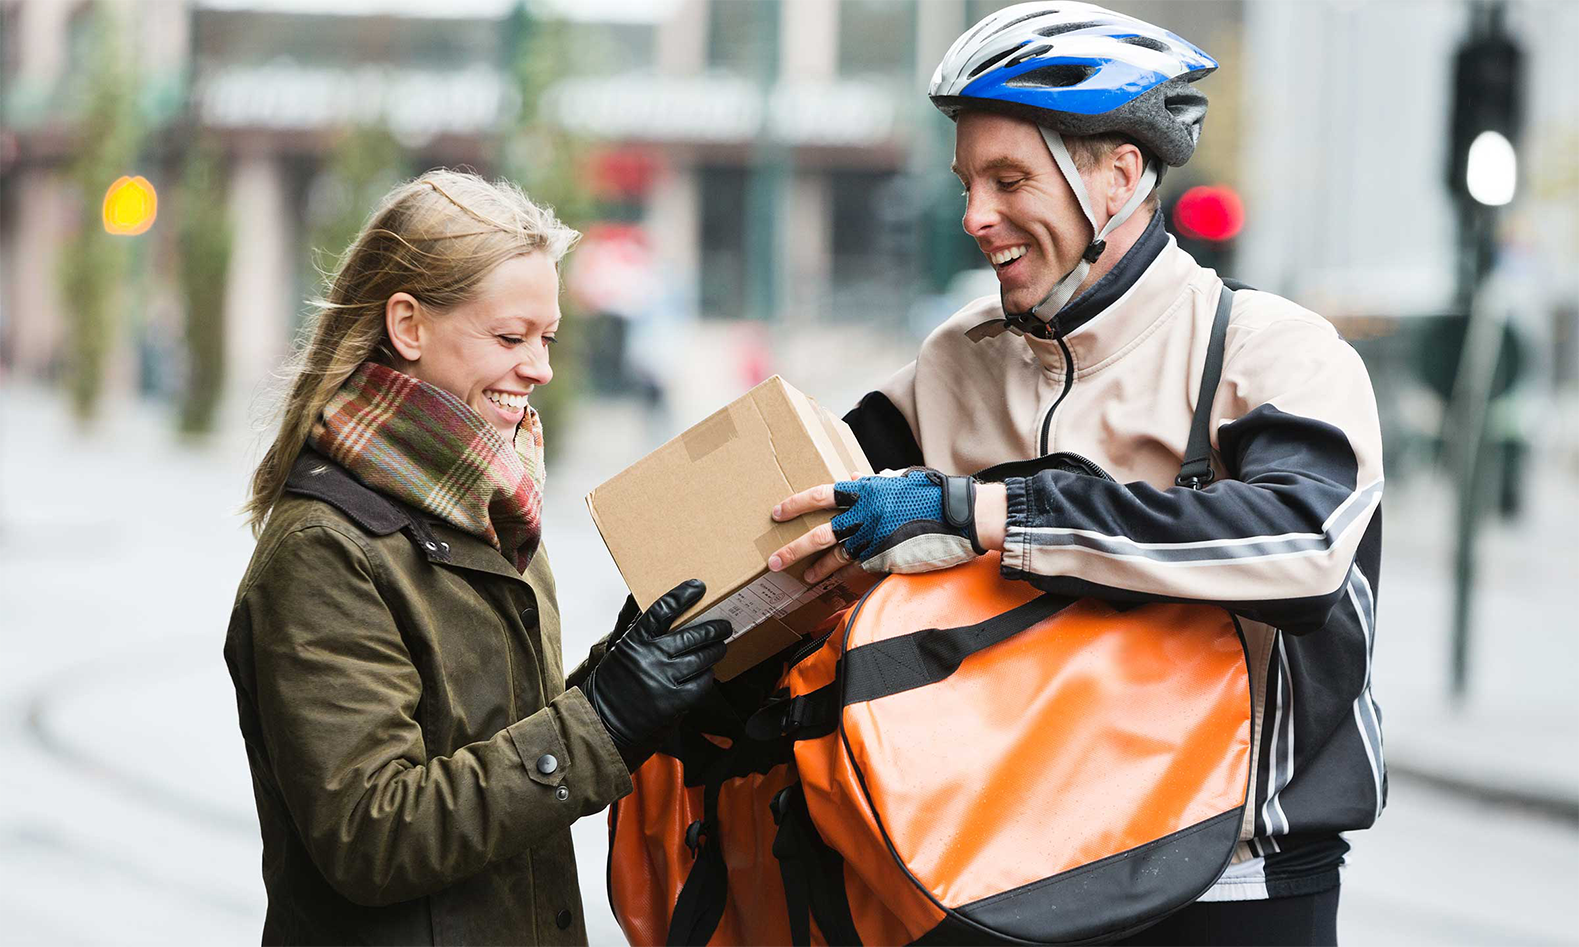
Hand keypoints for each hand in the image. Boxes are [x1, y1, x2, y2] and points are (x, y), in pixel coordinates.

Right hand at [580, 580, 730, 770]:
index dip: (682, 595)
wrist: (600, 721)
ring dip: (715, 651)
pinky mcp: (671, 702)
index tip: (698, 586)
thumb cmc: (612, 683)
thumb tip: (648, 601)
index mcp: (634, 641)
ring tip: (720, 647)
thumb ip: (637, 628)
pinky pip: (700, 684)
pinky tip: (707, 672)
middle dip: (714, 629)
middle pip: (692, 635)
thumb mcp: (619, 650)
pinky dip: (708, 676)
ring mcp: (661, 679)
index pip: (662, 610)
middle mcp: (649, 658)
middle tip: (723, 626)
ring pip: (701, 658)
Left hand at [768, 469, 986, 580]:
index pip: (822, 495)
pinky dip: (842, 577)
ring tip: (802, 577)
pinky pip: (857, 569)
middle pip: (821, 533)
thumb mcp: (904, 480)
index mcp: (867, 490)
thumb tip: (860, 475)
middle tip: (774, 559)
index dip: (797, 504)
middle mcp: (866, 513)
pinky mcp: (887, 559)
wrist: (962, 516)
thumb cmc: (935, 495)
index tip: (778, 513)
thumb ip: (879, 481)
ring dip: (816, 568)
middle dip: (794, 547)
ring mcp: (876, 538)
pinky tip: (829, 583)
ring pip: (836, 556)